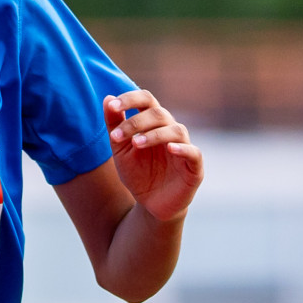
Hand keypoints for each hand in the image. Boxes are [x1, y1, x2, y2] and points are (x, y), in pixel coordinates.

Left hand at [105, 90, 203, 223]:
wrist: (150, 204)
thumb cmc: (138, 172)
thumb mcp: (120, 149)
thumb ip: (114, 124)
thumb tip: (107, 98)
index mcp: (153, 123)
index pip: (146, 100)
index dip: (130, 99)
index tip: (113, 106)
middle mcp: (170, 130)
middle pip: (159, 114)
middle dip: (136, 122)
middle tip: (116, 136)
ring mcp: (184, 147)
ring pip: (176, 130)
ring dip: (154, 134)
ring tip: (136, 143)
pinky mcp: (194, 167)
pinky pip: (193, 152)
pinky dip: (183, 148)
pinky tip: (170, 149)